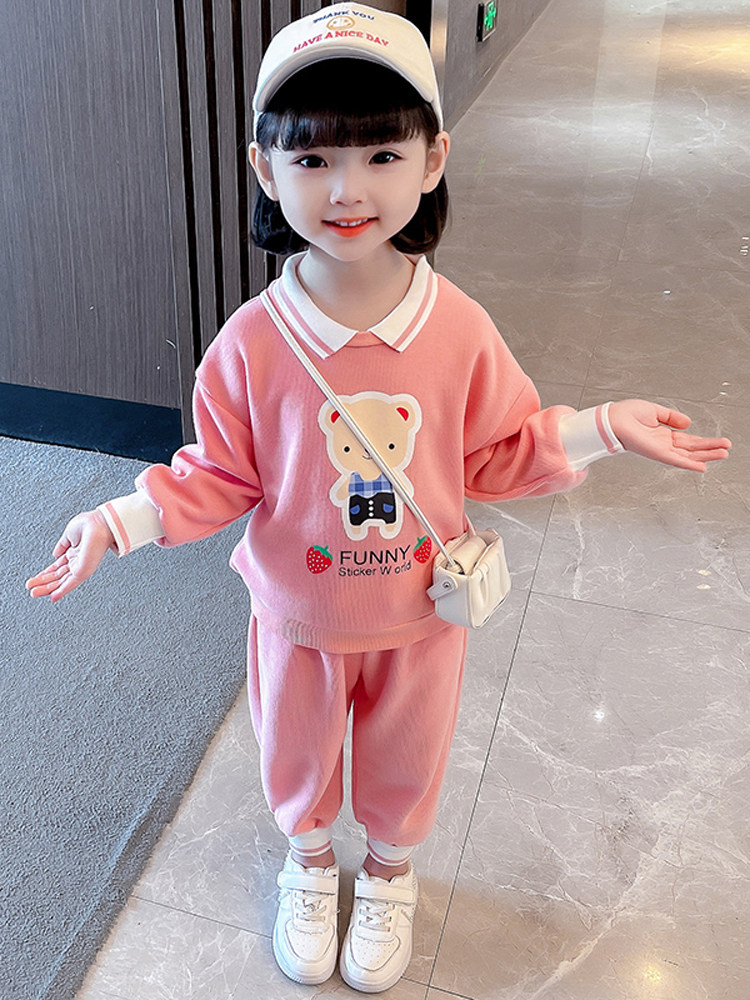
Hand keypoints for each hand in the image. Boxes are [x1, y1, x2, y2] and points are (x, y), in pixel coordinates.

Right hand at [26, 510, 115, 602]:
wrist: (100, 523)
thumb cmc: (91, 524)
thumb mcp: (69, 534)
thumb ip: (62, 545)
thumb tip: (55, 554)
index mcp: (74, 552)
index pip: (57, 567)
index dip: (45, 574)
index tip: (36, 579)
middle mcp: (77, 561)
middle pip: (57, 576)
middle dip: (43, 583)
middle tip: (31, 589)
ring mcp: (80, 567)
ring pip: (61, 582)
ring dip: (47, 588)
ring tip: (34, 593)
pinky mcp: (83, 571)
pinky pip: (71, 583)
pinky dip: (61, 591)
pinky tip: (53, 597)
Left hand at [608, 399, 731, 471]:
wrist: (612, 420)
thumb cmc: (625, 415)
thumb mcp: (654, 411)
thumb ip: (672, 417)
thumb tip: (688, 423)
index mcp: (662, 434)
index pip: (687, 439)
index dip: (704, 441)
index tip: (719, 442)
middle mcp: (663, 444)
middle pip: (691, 448)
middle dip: (710, 449)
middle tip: (726, 449)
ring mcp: (660, 450)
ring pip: (688, 455)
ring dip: (706, 455)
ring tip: (723, 454)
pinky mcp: (657, 453)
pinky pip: (676, 460)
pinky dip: (689, 464)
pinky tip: (702, 467)